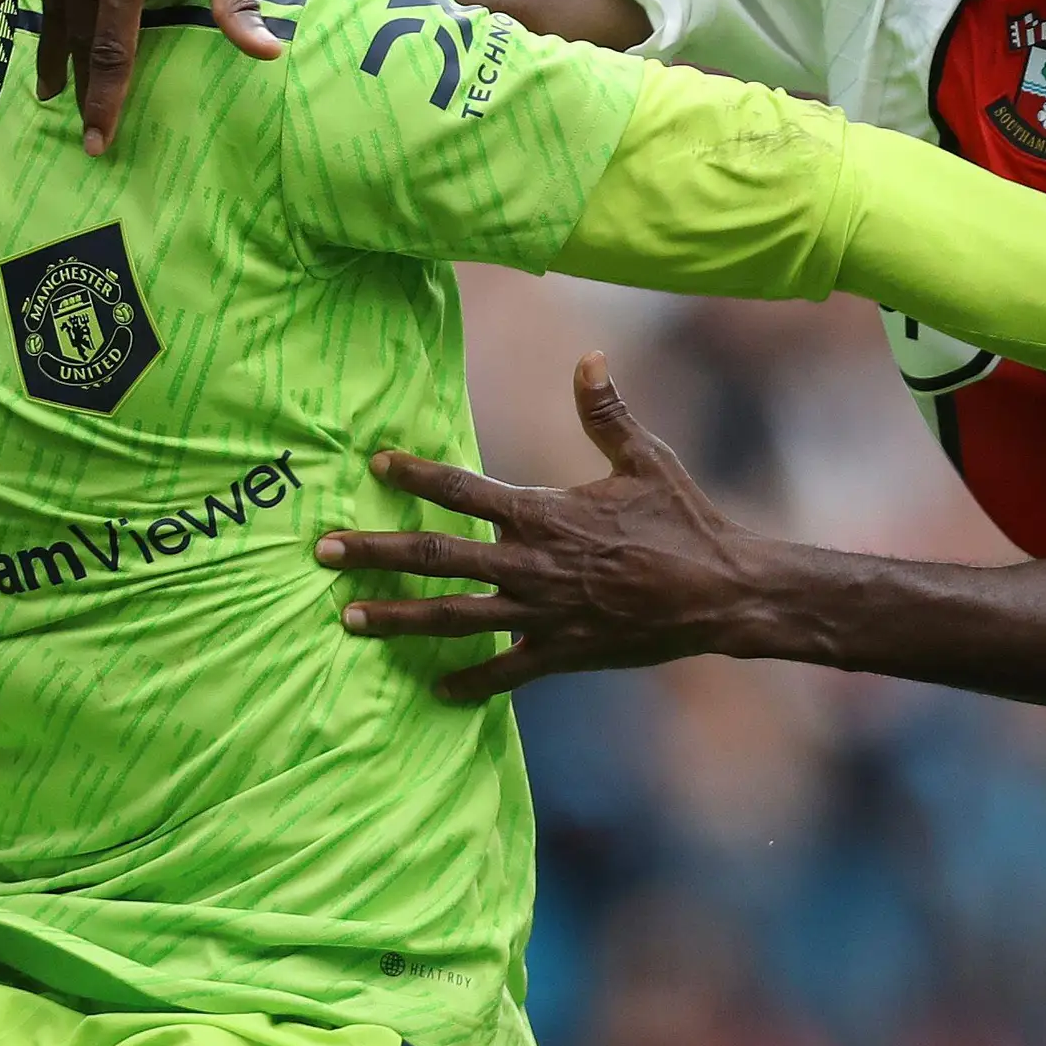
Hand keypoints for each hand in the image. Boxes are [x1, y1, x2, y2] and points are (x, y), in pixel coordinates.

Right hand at [0, 0, 283, 153]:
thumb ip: (237, 5)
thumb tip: (269, 55)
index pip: (109, 47)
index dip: (104, 98)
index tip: (97, 140)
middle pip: (76, 31)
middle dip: (79, 82)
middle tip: (79, 124)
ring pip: (49, 4)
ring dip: (45, 50)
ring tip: (47, 92)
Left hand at [311, 354, 766, 701]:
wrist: (723, 593)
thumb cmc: (684, 520)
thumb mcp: (645, 458)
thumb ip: (605, 412)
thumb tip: (589, 358)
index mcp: (543, 513)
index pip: (463, 488)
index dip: (416, 474)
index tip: (376, 464)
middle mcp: (531, 565)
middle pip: (436, 557)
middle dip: (375, 553)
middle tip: (322, 551)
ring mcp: (542, 614)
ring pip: (453, 619)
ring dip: (398, 619)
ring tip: (348, 620)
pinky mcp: (561, 652)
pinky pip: (503, 672)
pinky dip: (469, 681)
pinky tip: (433, 687)